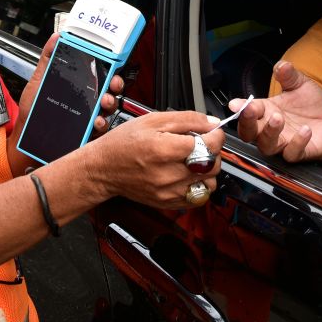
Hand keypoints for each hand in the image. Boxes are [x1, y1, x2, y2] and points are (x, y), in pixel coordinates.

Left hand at [19, 34, 124, 136]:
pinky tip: (96, 121)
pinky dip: (102, 124)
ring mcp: (88, 119)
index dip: (110, 70)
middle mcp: (87, 102)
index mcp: (79, 87)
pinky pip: (101, 129)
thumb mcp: (38, 80)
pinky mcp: (86, 134)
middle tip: (112, 84)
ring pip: (108, 110)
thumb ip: (48, 58)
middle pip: (110, 91)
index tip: (112, 66)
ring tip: (104, 102)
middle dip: (115, 85)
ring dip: (110, 104)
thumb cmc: (33, 109)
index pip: (100, 76)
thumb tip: (56, 37)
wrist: (25, 133)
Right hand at [84, 111, 223, 208]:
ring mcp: (169, 192)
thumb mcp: (152, 120)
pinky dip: (199, 185)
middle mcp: (168, 174)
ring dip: (208, 170)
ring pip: (210, 183)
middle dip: (213, 151)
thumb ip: (186, 119)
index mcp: (164, 149)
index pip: (209, 145)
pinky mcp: (168, 203)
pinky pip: (198, 197)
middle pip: (213, 165)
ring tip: (194, 161)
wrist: (104, 169)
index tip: (213, 132)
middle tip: (201, 144)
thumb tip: (211, 122)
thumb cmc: (124, 143)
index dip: (217, 136)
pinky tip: (187, 174)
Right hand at [235, 61, 321, 163]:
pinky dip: (298, 142)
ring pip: (267, 145)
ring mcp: (284, 143)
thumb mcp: (301, 85)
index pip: (248, 111)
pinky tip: (306, 130)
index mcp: (266, 111)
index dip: (240, 108)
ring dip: (269, 132)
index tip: (235, 103)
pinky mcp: (300, 153)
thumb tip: (281, 65)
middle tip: (250, 109)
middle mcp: (270, 129)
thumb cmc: (311, 106)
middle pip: (249, 132)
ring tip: (278, 117)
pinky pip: (293, 153)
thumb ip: (289, 75)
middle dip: (247, 121)